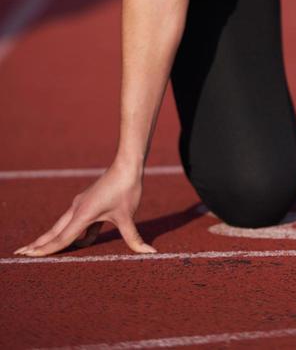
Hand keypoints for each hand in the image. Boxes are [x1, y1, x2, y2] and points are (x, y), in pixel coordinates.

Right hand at [13, 160, 155, 256]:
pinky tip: (81, 243)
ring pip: (62, 226)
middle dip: (38, 244)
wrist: (127, 164)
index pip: (62, 238)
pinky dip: (73, 234)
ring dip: (51, 238)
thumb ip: (135, 239)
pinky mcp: (88, 203)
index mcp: (83, 214)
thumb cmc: (126, 188)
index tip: (29, 256)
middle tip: (20, 253)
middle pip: (54, 232)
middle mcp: (77, 209)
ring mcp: (81, 205)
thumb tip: (150, 252)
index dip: (46, 250)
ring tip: (37, 249)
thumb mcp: (129, 216)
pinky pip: (77, 223)